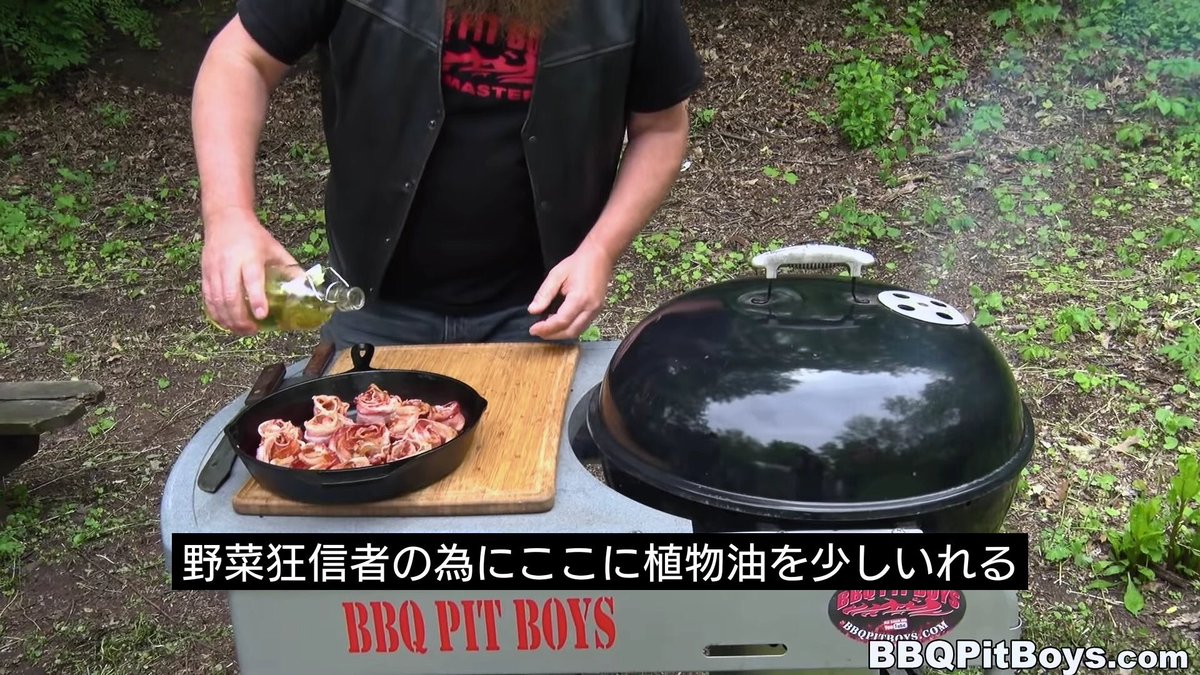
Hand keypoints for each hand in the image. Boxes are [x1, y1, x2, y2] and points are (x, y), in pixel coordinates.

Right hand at [200, 208, 297, 334]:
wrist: (225, 219)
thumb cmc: (253, 236)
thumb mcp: (274, 248)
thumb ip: (289, 268)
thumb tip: (306, 288)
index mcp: (250, 256)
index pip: (252, 280)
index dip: (256, 299)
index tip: (262, 315)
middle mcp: (229, 264)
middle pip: (230, 296)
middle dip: (240, 318)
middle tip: (252, 330)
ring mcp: (214, 269)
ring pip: (217, 300)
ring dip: (228, 320)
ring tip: (241, 330)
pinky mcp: (205, 274)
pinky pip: (207, 299)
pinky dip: (215, 314)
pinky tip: (226, 323)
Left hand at [527, 243, 614, 340]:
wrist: (599, 257)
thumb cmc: (577, 263)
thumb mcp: (556, 274)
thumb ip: (544, 294)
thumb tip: (533, 310)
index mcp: (580, 298)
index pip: (561, 321)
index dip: (546, 328)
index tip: (532, 329)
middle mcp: (590, 308)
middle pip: (571, 331)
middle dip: (553, 335)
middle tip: (537, 332)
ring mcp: (596, 311)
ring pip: (577, 331)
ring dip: (561, 334)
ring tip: (546, 329)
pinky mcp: (597, 310)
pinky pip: (582, 326)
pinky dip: (569, 329)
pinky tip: (559, 323)